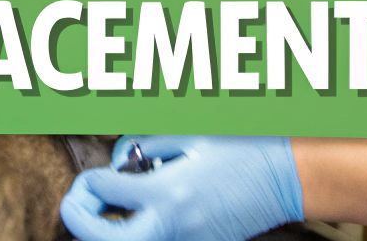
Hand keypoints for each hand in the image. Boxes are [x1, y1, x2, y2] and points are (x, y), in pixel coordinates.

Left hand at [59, 135, 302, 240]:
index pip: (102, 190)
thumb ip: (146, 146)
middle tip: (81, 199)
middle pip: (101, 239)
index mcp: (167, 193)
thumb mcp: (189, 136)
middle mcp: (171, 226)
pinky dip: (139, 231)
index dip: (91, 178)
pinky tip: (144, 212)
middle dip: (81, 218)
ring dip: (107, 228)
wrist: (285, 178)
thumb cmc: (243, 150)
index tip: (98, 172)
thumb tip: (120, 161)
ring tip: (109, 206)